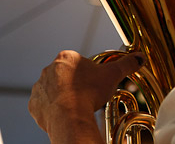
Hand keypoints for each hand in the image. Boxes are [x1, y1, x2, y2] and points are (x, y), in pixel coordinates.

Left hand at [29, 50, 144, 140]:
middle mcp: (48, 70)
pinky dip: (53, 109)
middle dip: (75, 83)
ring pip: (54, 90)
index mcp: (66, 57)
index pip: (78, 61)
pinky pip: (44, 105)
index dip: (88, 72)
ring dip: (63, 96)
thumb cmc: (90, 93)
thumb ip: (126, 64)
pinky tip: (65, 113)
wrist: (70, 117)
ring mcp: (40, 88)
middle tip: (87, 94)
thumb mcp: (113, 75)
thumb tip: (140, 57)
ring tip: (77, 106)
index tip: (94, 82)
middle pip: (65, 75)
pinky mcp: (34, 105)